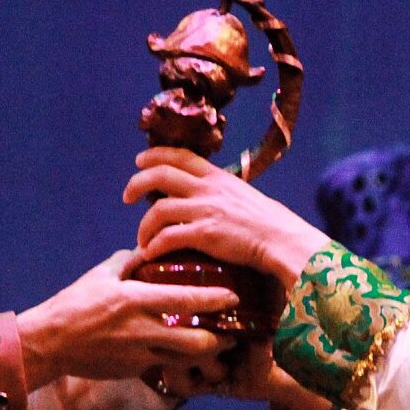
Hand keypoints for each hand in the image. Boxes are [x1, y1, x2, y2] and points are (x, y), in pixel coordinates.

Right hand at [18, 251, 238, 386]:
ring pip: (187, 360)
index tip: (234, 295)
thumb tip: (149, 249)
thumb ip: (129, 262)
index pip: (186, 300)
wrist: (49, 343)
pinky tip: (190, 356)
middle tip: (233, 329)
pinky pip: (168, 368)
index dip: (215, 299)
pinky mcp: (135, 370)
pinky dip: (183, 363)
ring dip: (207, 354)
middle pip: (197, 341)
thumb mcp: (102, 275)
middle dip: (221, 338)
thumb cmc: (74, 303)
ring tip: (220, 345)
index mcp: (135, 300)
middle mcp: (142, 330)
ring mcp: (139, 354)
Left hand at [123, 149, 330, 287]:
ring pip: (158, 209)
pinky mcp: (204, 233)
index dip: (155, 155)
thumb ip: (223, 194)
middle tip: (127, 196)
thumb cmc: (268, 223)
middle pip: (160, 175)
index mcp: (217, 177)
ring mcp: (204, 210)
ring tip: (142, 239)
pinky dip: (154, 246)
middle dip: (137, 183)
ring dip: (143, 226)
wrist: (282, 240)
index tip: (140, 161)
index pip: (180, 156)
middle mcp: (207, 188)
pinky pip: (167, 237)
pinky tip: (151, 254)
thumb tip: (210, 199)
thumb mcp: (244, 196)